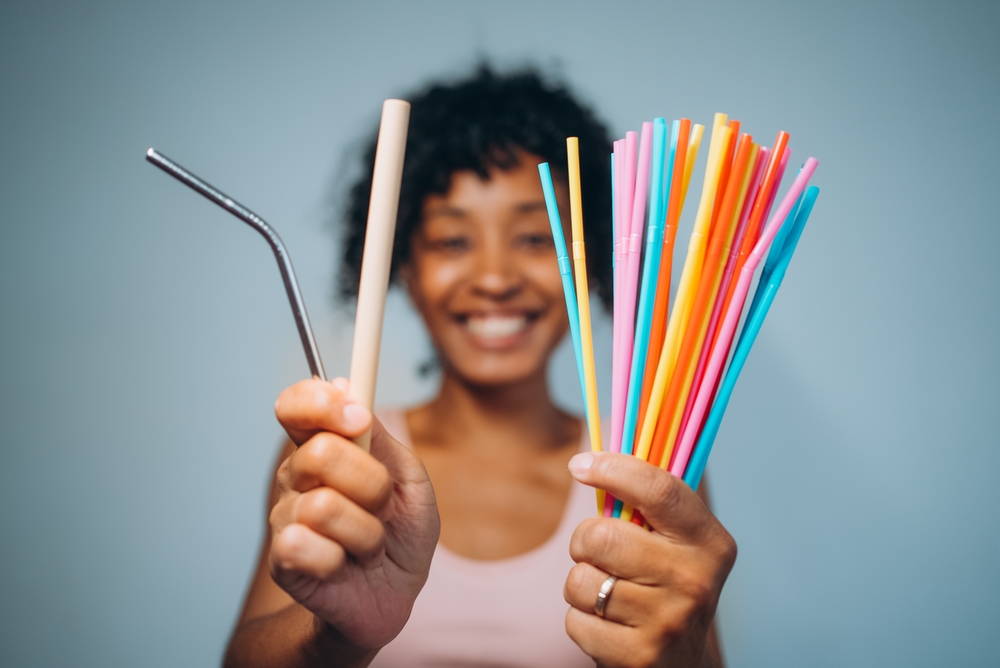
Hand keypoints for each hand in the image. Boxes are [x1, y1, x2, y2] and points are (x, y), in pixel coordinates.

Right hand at [269, 378, 439, 649]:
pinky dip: (342, 561)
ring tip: (370, 545)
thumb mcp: (409, 478)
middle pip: (319, 453)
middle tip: (383, 506)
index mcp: (325, 446)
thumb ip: (379, 436)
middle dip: (370, 484)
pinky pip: (307, 548)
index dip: (320, 402)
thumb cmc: (401, 533)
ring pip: (324, 508)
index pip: (297, 405)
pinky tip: (345, 567)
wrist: (394, 595)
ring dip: (367, 532)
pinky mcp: (283, 560)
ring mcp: (285, 517)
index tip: (357, 416)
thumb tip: (345, 384)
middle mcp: (297, 477)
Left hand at [564, 453, 735, 667]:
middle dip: (584, 541)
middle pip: (601, 537)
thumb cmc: (668, 585)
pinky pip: (575, 622)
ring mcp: (668, 621)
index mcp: (709, 542)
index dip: (613, 469)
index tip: (581, 465)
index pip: (658, 490)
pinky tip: (608, 624)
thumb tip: (591, 454)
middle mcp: (695, 580)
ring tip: (608, 592)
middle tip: (598, 552)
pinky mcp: (639, 656)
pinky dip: (581, 621)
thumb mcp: (677, 542)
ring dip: (581, 585)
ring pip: (581, 581)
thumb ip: (648, 500)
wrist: (685, 666)